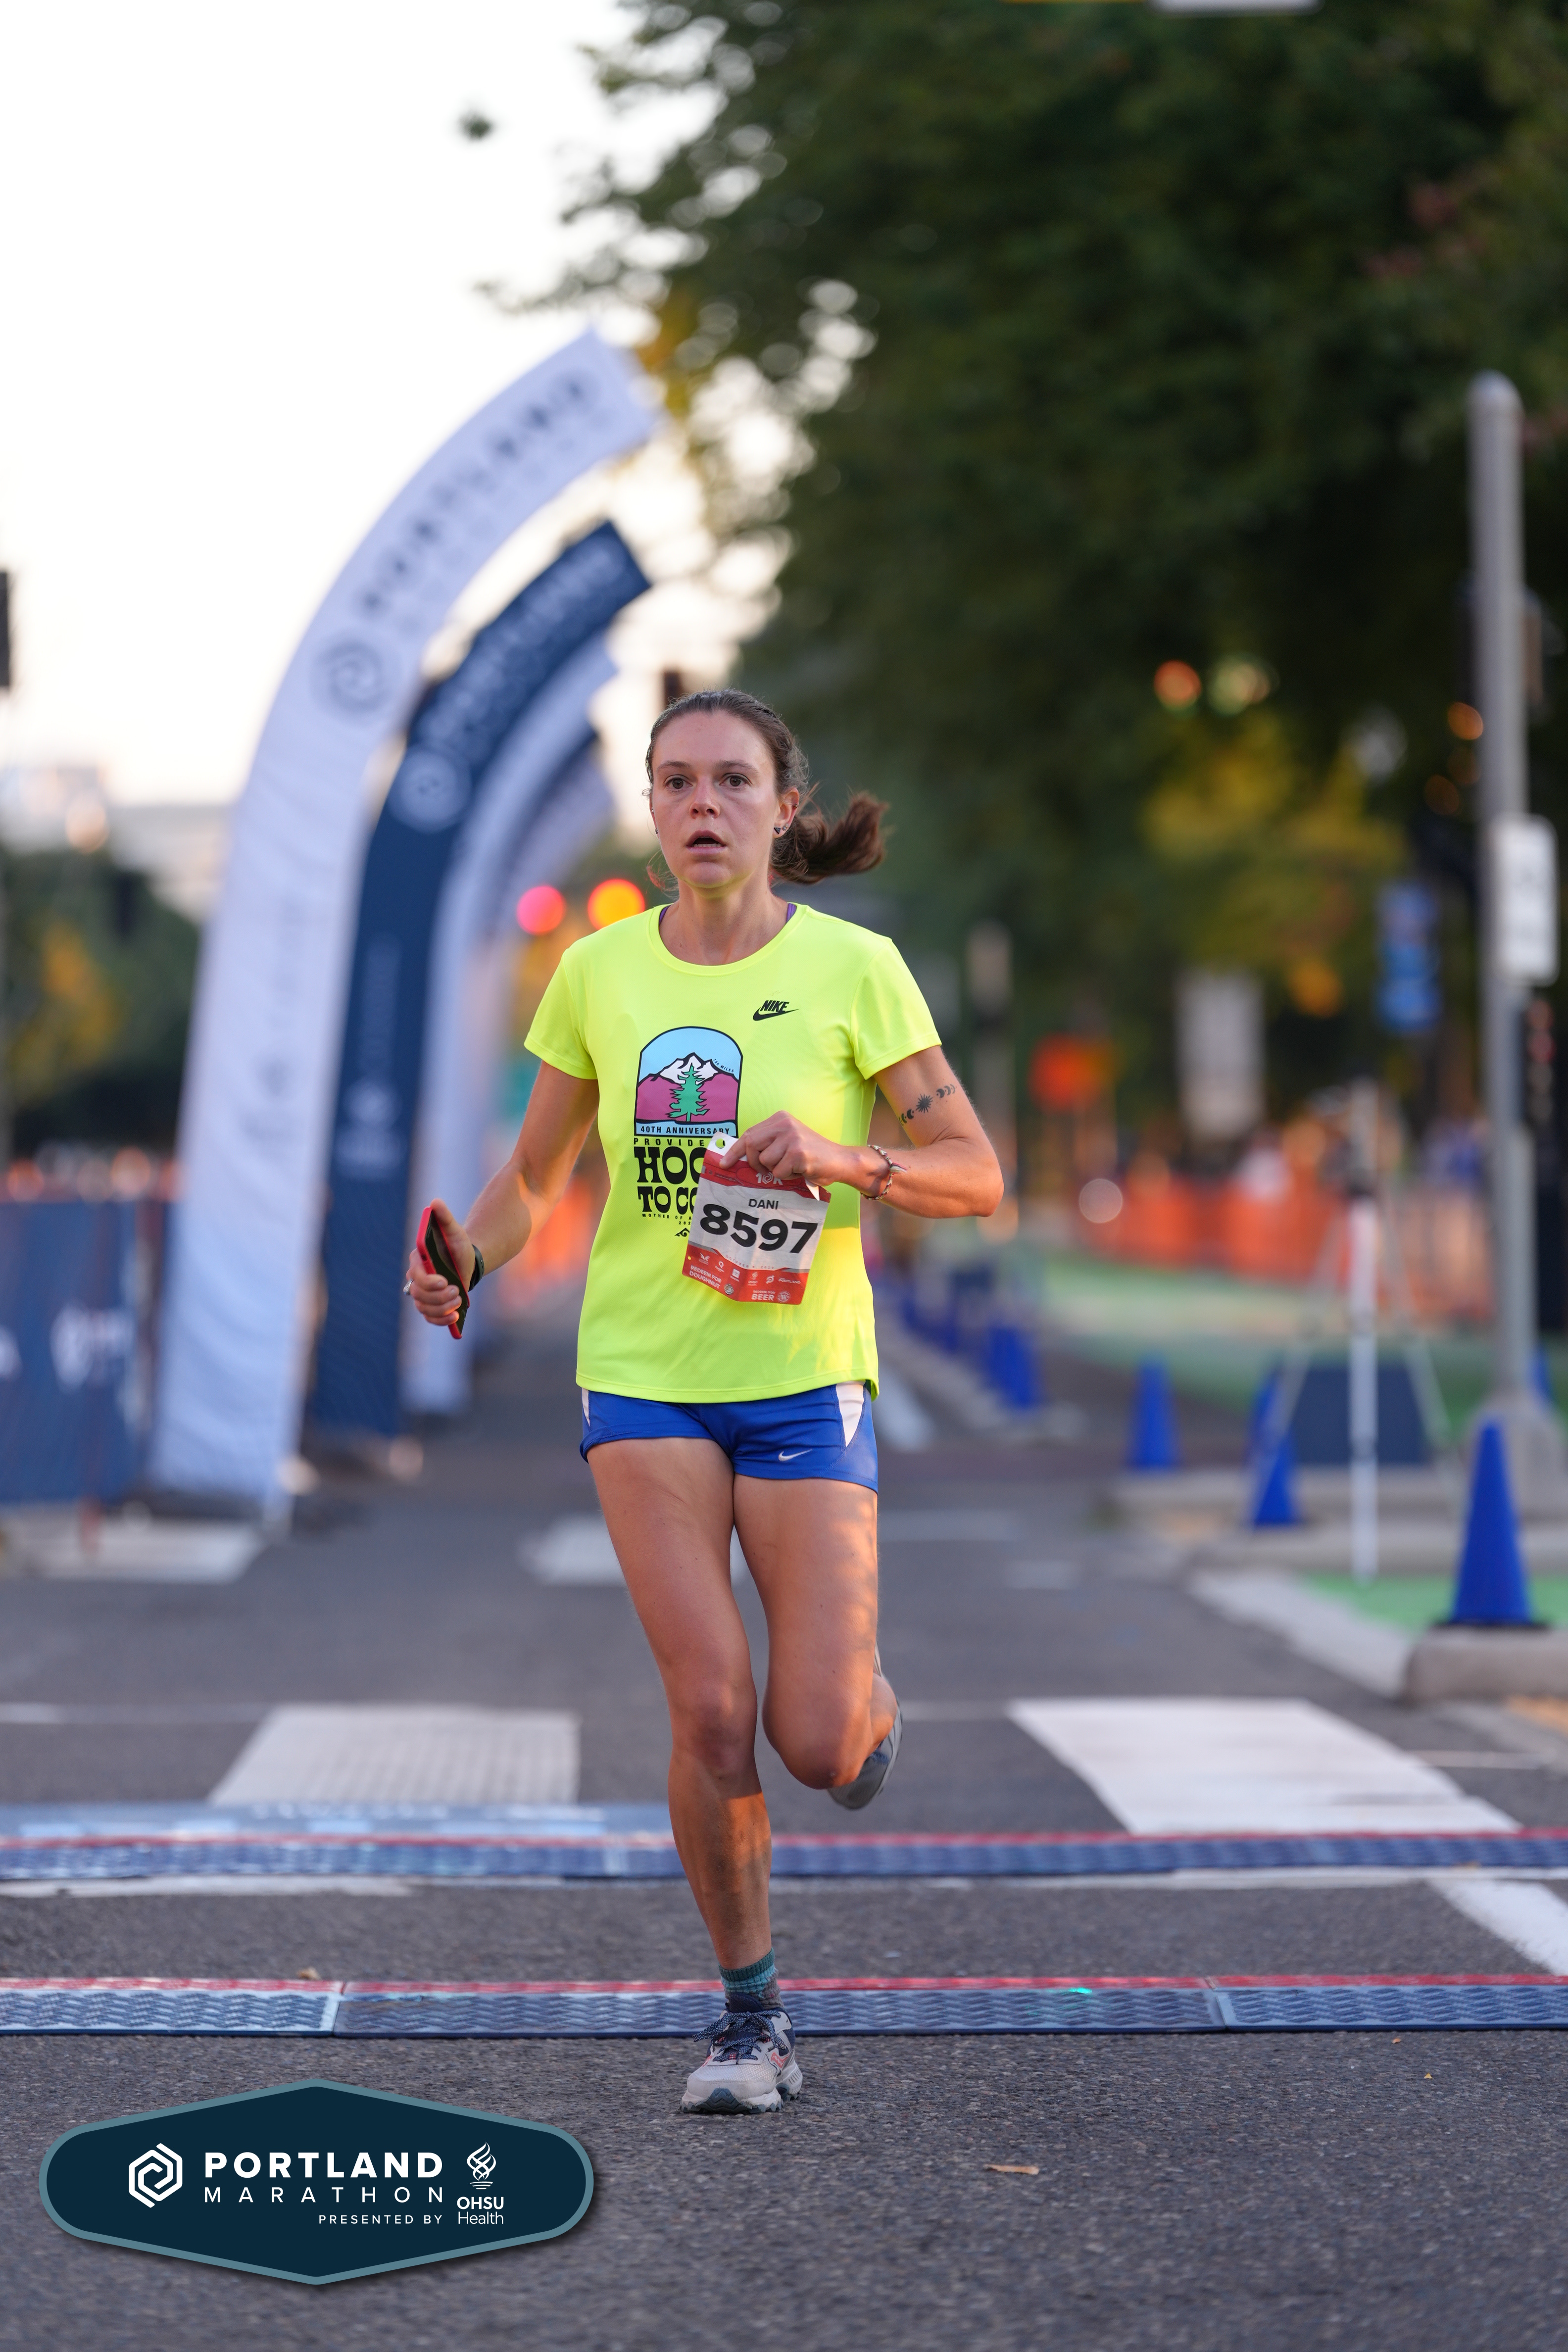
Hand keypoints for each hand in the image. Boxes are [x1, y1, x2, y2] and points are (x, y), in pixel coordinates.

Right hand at [405, 1199, 473, 1327]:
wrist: (466, 1260)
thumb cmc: (458, 1245)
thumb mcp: (454, 1231)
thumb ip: (444, 1217)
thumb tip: (435, 1202)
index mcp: (417, 1260)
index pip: (416, 1275)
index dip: (429, 1281)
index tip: (445, 1281)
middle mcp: (415, 1278)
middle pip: (419, 1294)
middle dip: (438, 1296)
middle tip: (456, 1291)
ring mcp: (422, 1294)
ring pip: (424, 1308)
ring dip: (442, 1308)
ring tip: (459, 1301)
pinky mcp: (430, 1306)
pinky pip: (429, 1318)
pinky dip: (441, 1320)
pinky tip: (455, 1318)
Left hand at [716, 1115, 875, 1193]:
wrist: (839, 1160)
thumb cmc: (811, 1154)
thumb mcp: (787, 1141)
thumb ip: (767, 1144)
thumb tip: (738, 1157)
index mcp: (780, 1118)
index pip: (749, 1133)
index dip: (734, 1150)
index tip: (724, 1163)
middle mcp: (784, 1124)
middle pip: (751, 1145)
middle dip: (754, 1162)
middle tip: (765, 1170)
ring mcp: (791, 1138)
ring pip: (765, 1162)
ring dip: (776, 1171)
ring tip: (792, 1166)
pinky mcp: (798, 1153)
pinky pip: (779, 1172)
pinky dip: (788, 1176)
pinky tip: (800, 1170)